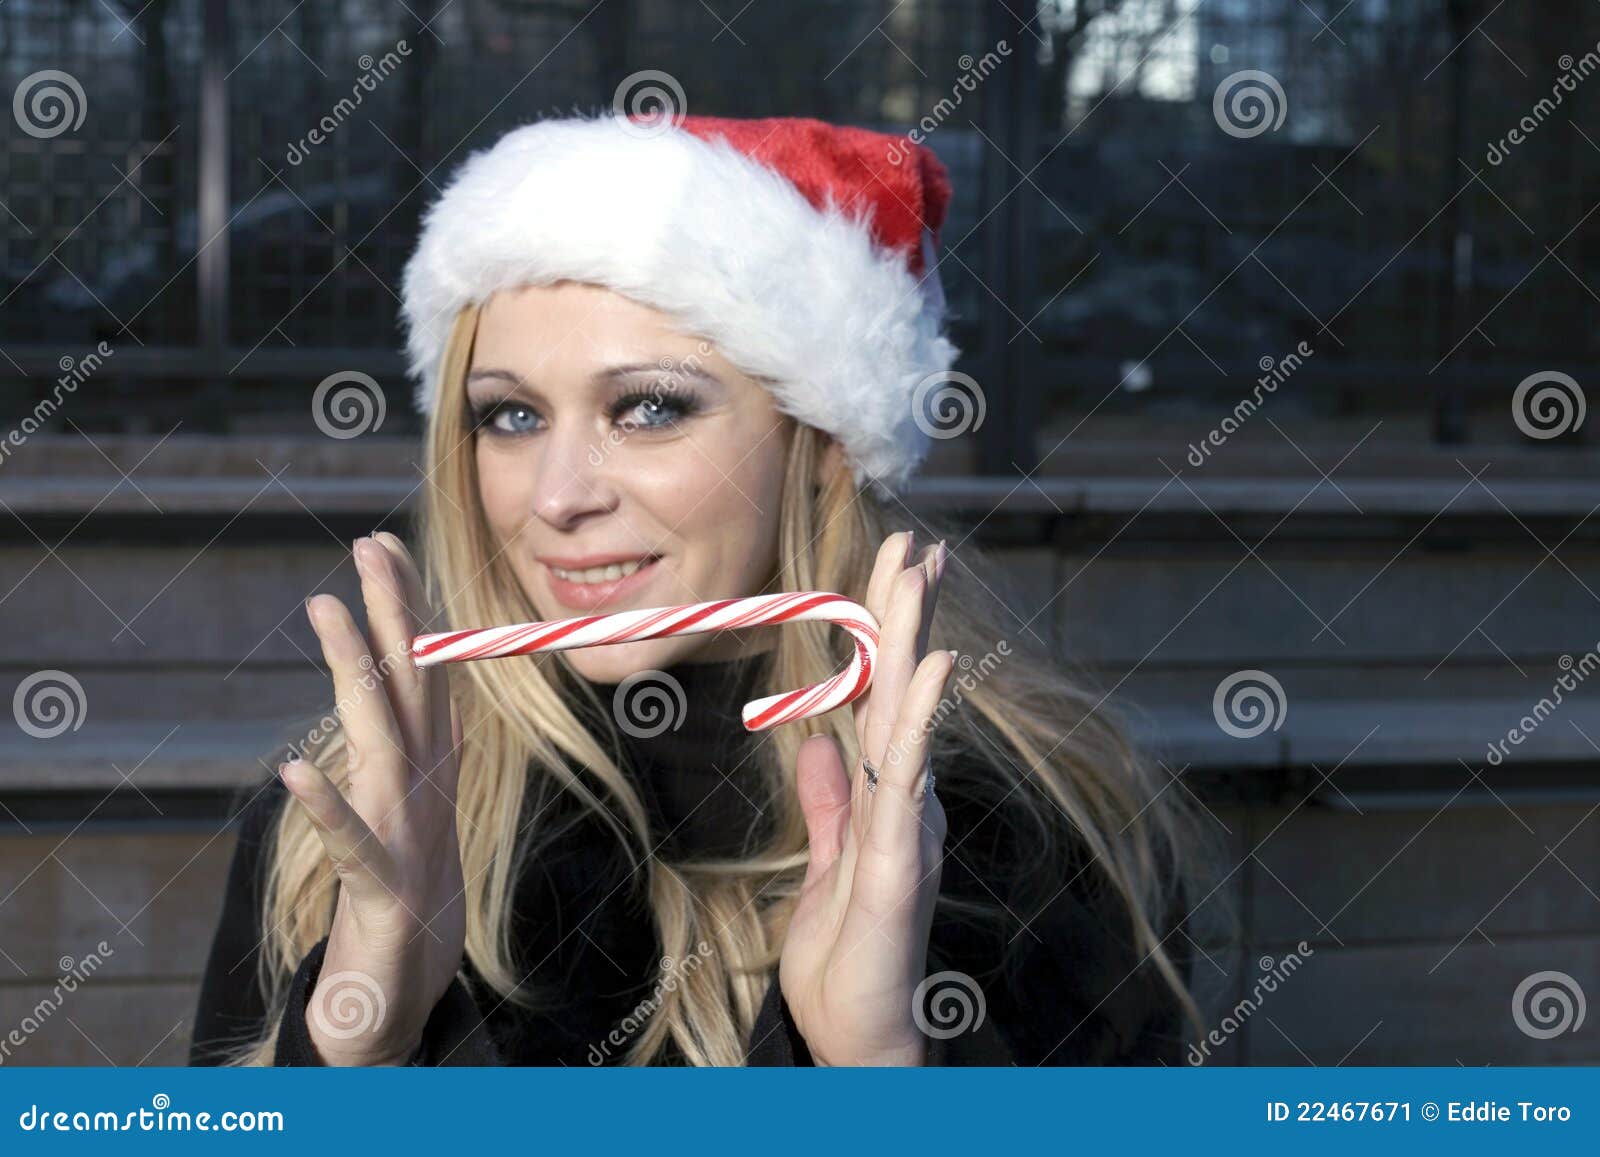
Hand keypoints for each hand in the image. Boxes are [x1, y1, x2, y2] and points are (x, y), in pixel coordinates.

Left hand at [278, 532, 466, 1065]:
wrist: (405, 995)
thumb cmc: (401, 898)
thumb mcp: (407, 809)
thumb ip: (408, 747)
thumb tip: (409, 687)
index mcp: (431, 768)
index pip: (424, 672)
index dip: (407, 607)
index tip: (383, 545)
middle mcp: (427, 789)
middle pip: (414, 685)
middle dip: (393, 610)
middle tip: (369, 542)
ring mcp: (409, 836)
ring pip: (384, 739)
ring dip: (357, 670)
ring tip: (325, 608)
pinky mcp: (383, 891)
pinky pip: (351, 844)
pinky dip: (327, 808)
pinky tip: (294, 772)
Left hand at [780, 530, 952, 1064]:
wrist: (859, 1038)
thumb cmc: (847, 958)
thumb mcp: (824, 864)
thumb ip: (827, 802)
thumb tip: (818, 739)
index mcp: (886, 799)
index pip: (882, 701)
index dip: (884, 638)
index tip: (891, 574)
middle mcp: (907, 801)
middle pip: (902, 691)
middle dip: (904, 614)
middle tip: (912, 541)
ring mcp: (909, 825)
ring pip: (908, 716)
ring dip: (912, 640)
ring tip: (917, 573)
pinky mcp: (900, 859)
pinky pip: (907, 776)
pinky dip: (922, 716)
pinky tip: (933, 663)